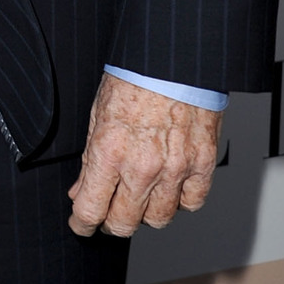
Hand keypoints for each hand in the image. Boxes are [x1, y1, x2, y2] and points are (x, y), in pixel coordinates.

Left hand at [68, 73, 221, 238]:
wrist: (173, 60)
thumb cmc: (134, 78)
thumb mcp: (98, 115)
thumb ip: (90, 159)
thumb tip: (80, 190)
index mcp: (110, 151)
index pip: (91, 209)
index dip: (82, 224)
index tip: (81, 224)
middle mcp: (142, 166)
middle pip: (124, 224)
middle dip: (110, 223)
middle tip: (108, 213)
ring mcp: (175, 168)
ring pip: (158, 219)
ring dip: (145, 214)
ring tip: (139, 197)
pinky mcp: (202, 164)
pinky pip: (191, 203)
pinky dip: (180, 201)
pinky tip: (170, 187)